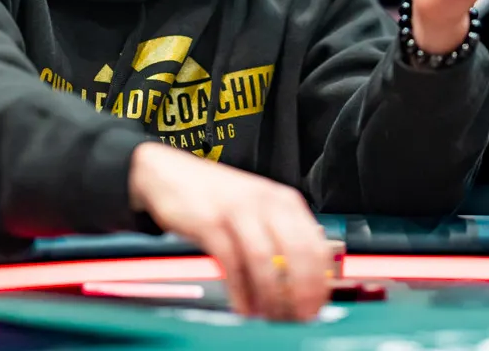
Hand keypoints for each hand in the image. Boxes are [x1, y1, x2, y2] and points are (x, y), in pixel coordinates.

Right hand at [128, 143, 329, 321]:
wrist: (169, 172)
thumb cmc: (217, 196)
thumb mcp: (258, 208)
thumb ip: (280, 237)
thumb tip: (299, 282)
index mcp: (284, 201)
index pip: (315, 245)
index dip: (319, 281)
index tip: (317, 305)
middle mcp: (266, 202)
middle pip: (297, 253)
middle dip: (301, 292)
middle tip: (298, 317)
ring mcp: (238, 210)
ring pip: (265, 260)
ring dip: (271, 295)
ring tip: (271, 316)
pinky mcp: (210, 222)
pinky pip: (231, 262)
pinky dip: (240, 290)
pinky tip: (243, 306)